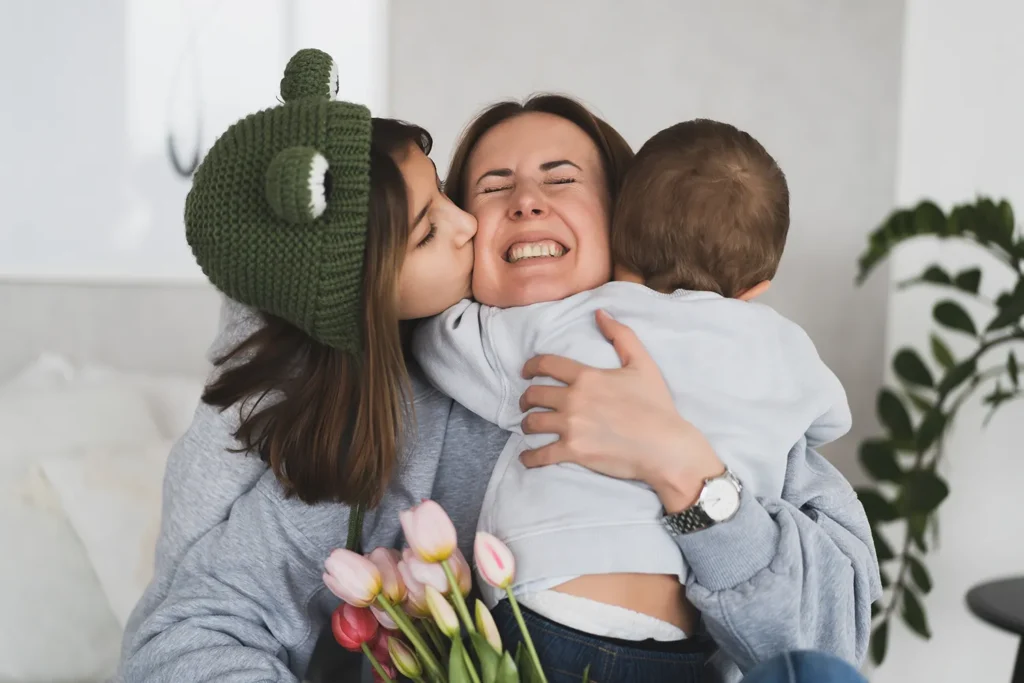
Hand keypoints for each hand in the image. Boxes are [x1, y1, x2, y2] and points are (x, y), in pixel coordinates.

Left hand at [518, 310, 724, 512]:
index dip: (530, 366)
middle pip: (534, 394)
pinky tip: (527, 458)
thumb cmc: (656, 405)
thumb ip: (621, 335)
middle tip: (527, 403)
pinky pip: (541, 455)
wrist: (665, 446)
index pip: (546, 364)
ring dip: (527, 424)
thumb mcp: (642, 363)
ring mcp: (571, 426)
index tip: (525, 372)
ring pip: (532, 423)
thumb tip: (599, 313)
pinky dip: (530, 458)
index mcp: (587, 377)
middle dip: (526, 398)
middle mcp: (574, 399)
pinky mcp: (573, 452)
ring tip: (529, 427)